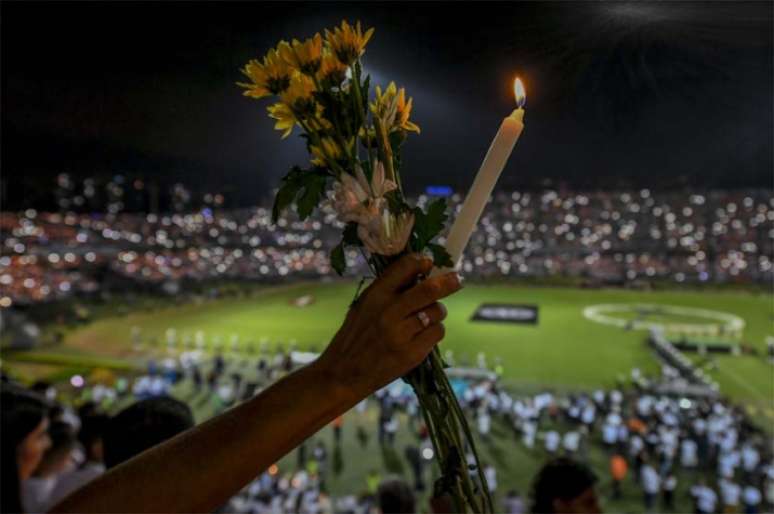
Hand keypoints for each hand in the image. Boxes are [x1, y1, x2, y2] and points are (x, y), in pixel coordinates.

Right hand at [315, 253, 462, 400]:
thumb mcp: (364, 305)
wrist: (343, 373)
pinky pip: (437, 333)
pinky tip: (422, 336)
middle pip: (430, 288)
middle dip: (449, 281)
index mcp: (375, 295)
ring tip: (426, 318)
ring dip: (437, 312)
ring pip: (437, 311)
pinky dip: (435, 332)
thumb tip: (421, 272)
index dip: (422, 261)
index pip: (405, 266)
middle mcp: (388, 312)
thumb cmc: (355, 336)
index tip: (429, 262)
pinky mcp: (412, 354)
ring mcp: (401, 334)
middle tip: (457, 279)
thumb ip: (388, 290)